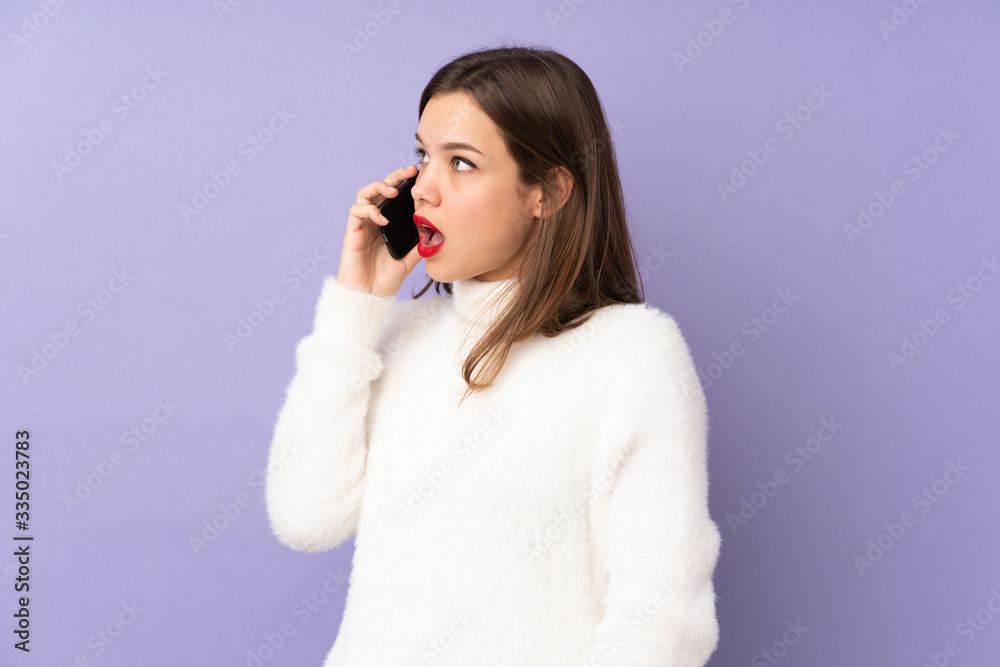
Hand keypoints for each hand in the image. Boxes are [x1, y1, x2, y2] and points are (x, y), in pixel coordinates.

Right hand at [336, 163, 420, 296]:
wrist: (369, 296)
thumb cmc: (386, 279)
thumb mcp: (410, 259)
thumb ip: (420, 244)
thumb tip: (438, 232)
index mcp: (388, 223)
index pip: (395, 197)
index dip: (406, 183)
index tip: (421, 175)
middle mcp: (375, 220)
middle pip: (381, 189)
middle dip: (395, 177)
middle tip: (410, 171)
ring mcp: (363, 225)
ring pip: (365, 194)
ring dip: (378, 187)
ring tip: (393, 191)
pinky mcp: (352, 232)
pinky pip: (356, 211)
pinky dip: (370, 210)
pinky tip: (383, 219)